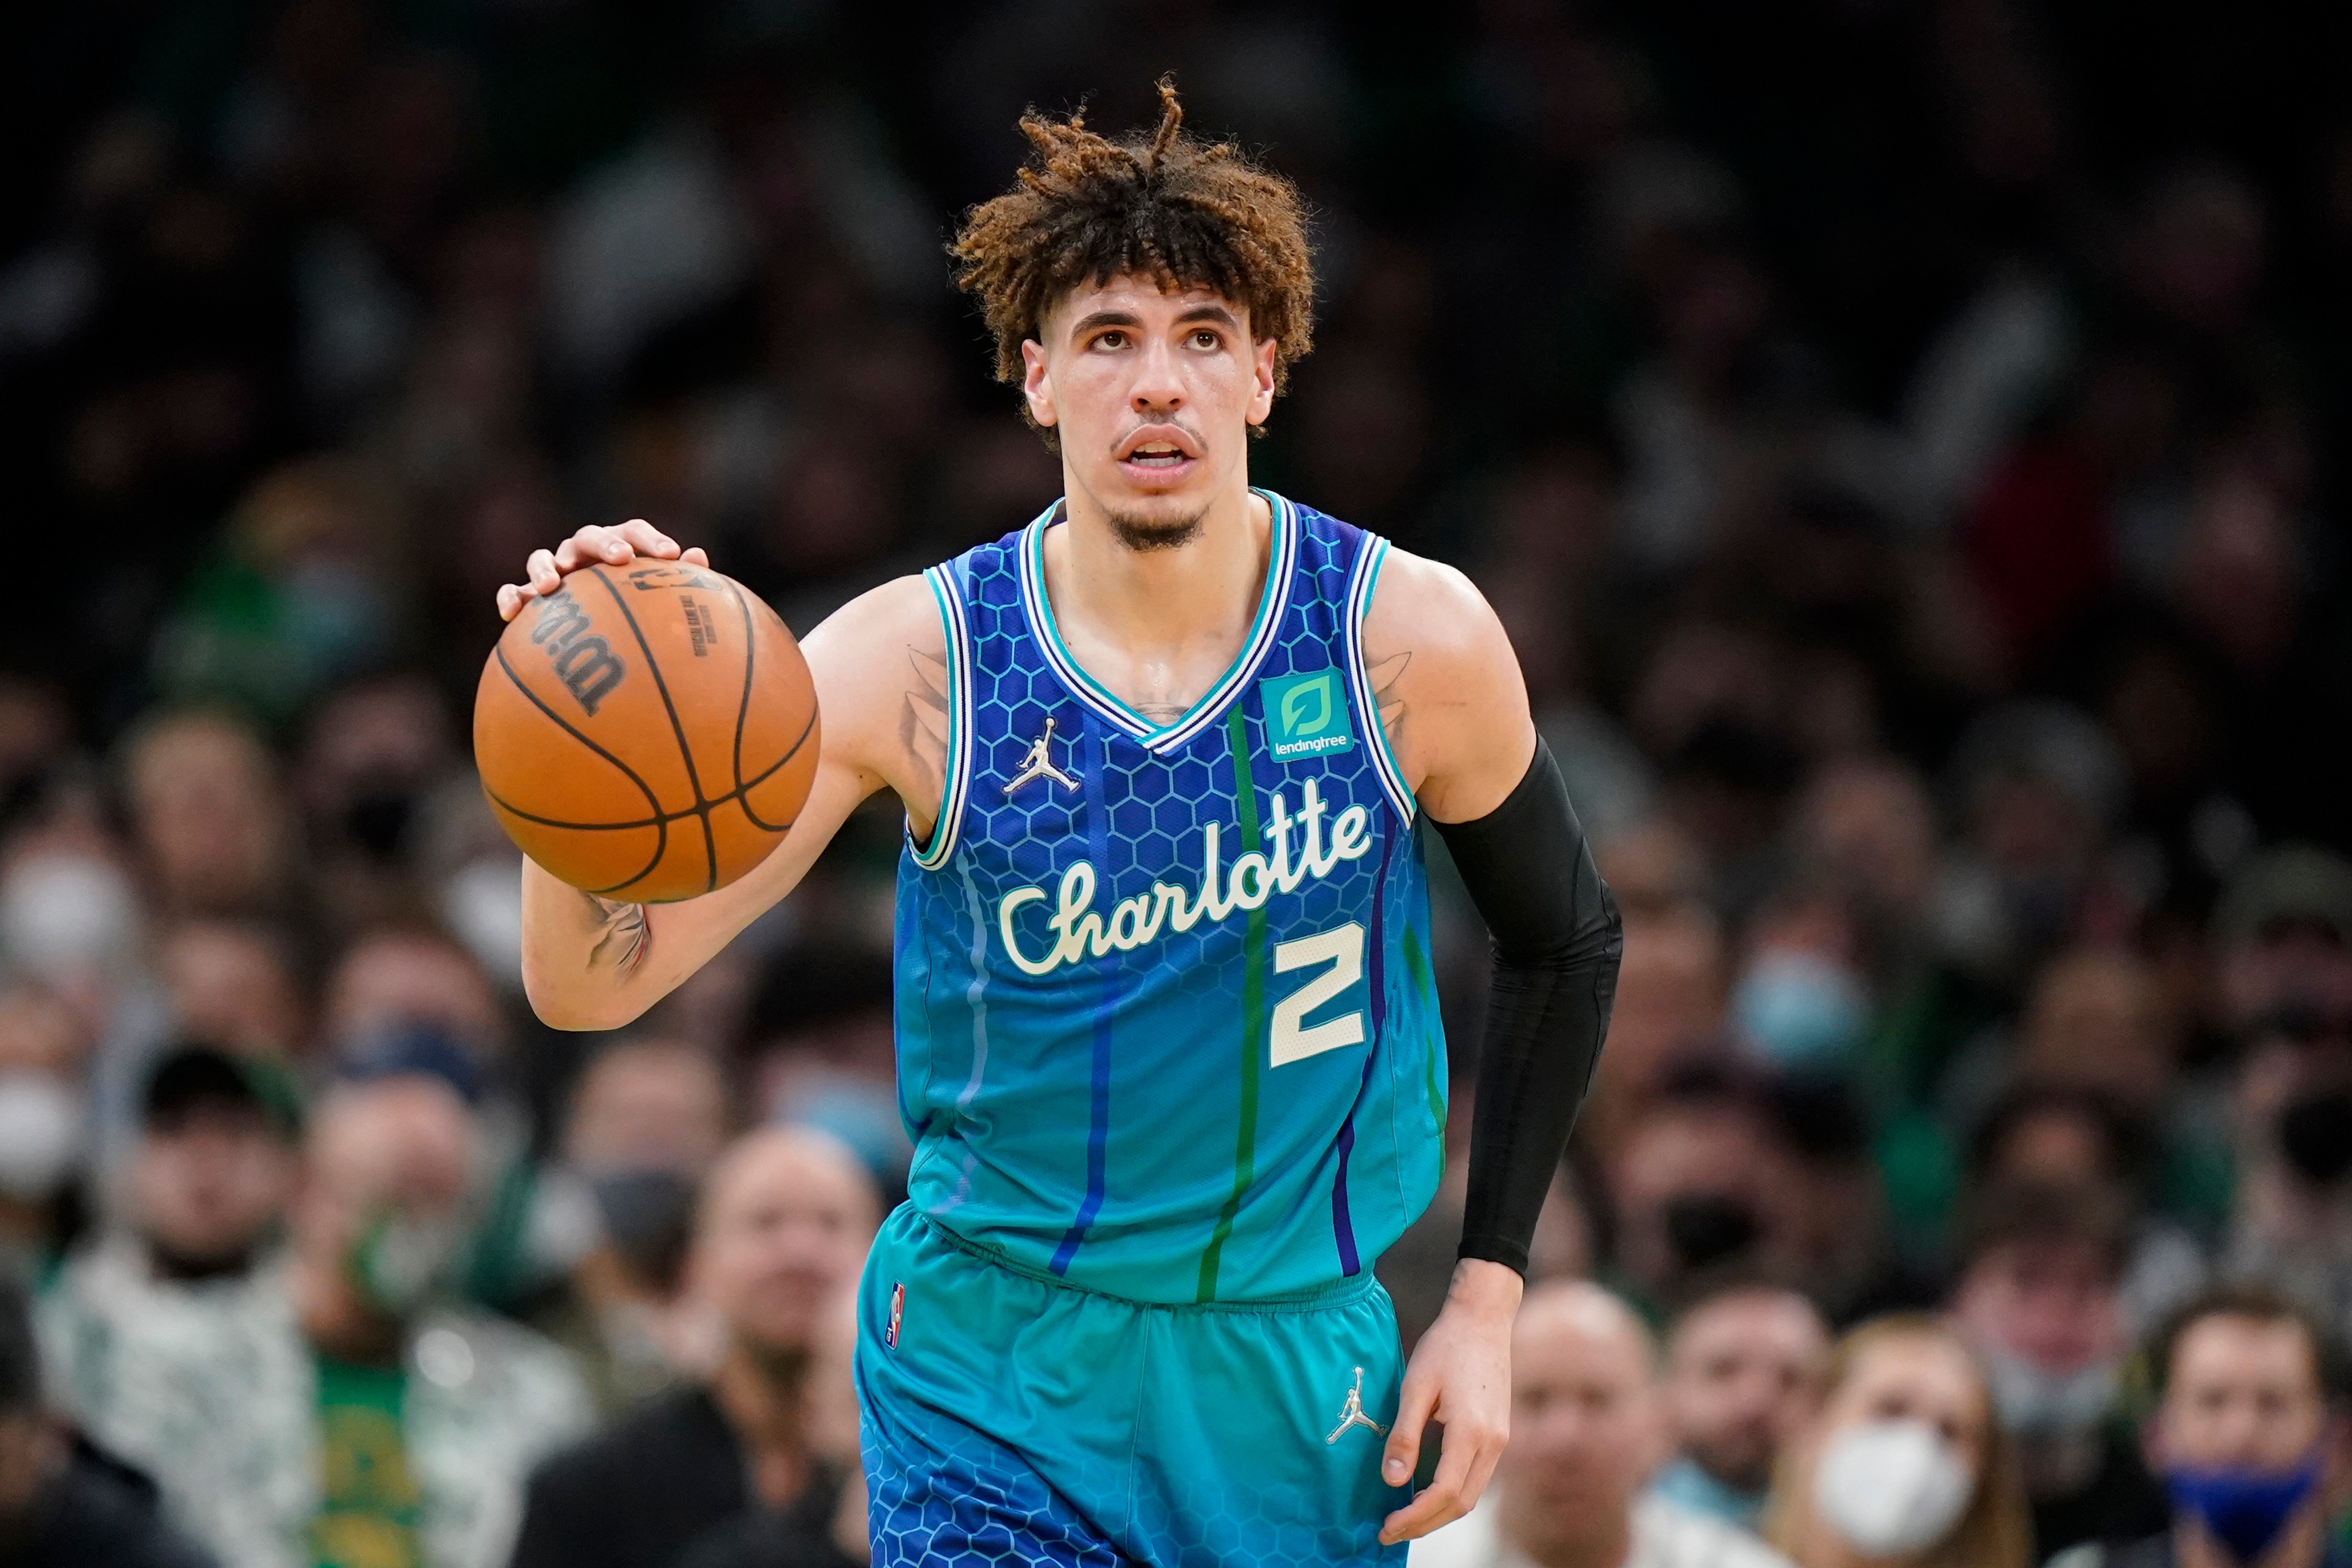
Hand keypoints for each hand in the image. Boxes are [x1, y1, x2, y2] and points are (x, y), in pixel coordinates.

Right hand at [495, 519, 708, 621]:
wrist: (598, 639)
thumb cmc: (634, 615)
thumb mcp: (658, 602)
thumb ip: (676, 582)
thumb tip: (698, 556)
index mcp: (618, 548)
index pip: (634, 532)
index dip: (652, 540)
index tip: (672, 555)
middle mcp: (584, 554)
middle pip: (589, 536)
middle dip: (605, 543)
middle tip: (622, 558)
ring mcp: (554, 572)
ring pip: (542, 556)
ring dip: (545, 566)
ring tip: (552, 586)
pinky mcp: (528, 596)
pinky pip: (513, 591)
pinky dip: (509, 596)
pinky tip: (510, 613)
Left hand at [1378, 1258, 1519, 1544]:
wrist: (1484, 1318)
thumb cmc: (1446, 1346)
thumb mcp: (1415, 1386)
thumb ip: (1404, 1435)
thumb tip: (1391, 1481)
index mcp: (1472, 1431)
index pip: (1444, 1493)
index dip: (1414, 1517)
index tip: (1385, 1527)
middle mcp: (1493, 1443)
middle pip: (1462, 1504)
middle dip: (1425, 1524)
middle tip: (1389, 1531)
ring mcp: (1501, 1440)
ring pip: (1472, 1495)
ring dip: (1439, 1513)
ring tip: (1404, 1518)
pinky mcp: (1499, 1435)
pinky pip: (1477, 1478)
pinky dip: (1452, 1494)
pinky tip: (1426, 1492)